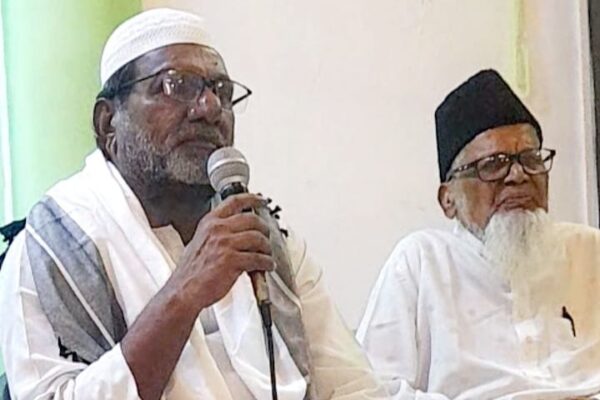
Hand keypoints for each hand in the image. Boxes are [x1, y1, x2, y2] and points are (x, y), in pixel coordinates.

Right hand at [170, 193, 273, 311]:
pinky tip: (266, 266)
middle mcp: (218, 229)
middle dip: (264, 229)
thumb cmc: (191, 272)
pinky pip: (258, 258)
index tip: (262, 201)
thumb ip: (218, 232)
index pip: (235, 201)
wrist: (183, 291)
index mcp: (209, 222)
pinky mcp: (232, 261)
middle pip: (252, 219)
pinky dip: (267, 263)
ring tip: (267, 255)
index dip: (252, 199)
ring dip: (267, 248)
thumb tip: (239, 231)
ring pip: (258, 239)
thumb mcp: (200, 241)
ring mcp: (225, 244)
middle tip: (267, 237)